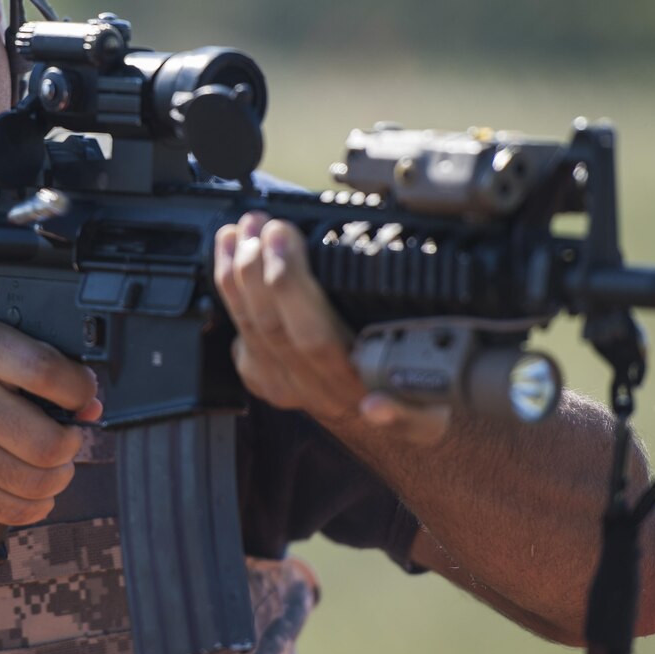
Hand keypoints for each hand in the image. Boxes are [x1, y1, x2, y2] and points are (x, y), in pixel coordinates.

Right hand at [0, 315, 102, 524]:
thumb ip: (30, 369)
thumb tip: (92, 404)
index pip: (48, 371)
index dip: (81, 393)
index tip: (83, 401)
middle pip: (50, 440)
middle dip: (71, 448)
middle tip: (66, 443)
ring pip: (36, 481)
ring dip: (56, 480)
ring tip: (50, 469)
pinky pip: (13, 508)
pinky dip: (34, 506)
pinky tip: (30, 493)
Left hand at [214, 212, 450, 445]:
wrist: (378, 430)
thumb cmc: (409, 402)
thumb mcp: (426, 412)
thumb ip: (408, 410)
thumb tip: (377, 408)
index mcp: (352, 386)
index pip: (310, 336)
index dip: (290, 285)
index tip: (286, 236)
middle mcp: (310, 387)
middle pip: (270, 324)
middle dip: (258, 266)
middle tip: (261, 222)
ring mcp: (281, 383)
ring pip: (247, 326)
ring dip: (237, 272)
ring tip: (240, 229)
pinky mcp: (263, 377)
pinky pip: (236, 328)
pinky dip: (228, 287)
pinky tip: (228, 251)